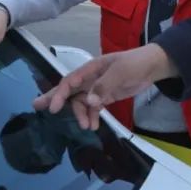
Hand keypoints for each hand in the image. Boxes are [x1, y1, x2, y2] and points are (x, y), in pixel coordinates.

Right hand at [33, 44, 176, 130]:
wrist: (153, 66)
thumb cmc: (135, 63)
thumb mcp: (120, 72)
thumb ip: (104, 86)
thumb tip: (89, 102)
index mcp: (91, 68)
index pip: (70, 81)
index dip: (60, 94)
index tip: (54, 108)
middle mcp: (90, 78)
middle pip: (69, 90)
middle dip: (54, 99)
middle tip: (37, 107)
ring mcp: (97, 88)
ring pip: (81, 102)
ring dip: (80, 114)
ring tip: (85, 126)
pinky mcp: (106, 96)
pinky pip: (93, 108)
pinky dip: (91, 117)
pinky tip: (93, 126)